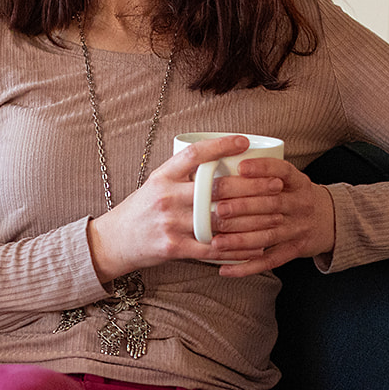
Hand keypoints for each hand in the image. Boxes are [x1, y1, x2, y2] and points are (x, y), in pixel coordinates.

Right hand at [85, 135, 286, 281]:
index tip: (245, 142)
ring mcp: (170, 223)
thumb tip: (221, 162)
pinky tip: (256, 245)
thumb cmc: (140, 211)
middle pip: (215, 187)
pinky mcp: (173, 247)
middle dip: (251, 186)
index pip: (193, 154)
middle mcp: (166, 197)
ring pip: (219, 218)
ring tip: (275, 213)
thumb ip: (182, 175)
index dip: (220, 146)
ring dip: (252, 217)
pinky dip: (238, 248)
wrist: (113, 241)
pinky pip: (213, 247)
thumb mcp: (156, 184)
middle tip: (275, 183)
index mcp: (162, 176)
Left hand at [206, 156, 335, 277]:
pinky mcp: (293, 250)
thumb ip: (265, 173)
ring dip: (240, 240)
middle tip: (218, 209)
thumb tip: (219, 160)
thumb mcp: (290, 180)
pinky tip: (226, 268)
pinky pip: (269, 260)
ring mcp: (297, 229)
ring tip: (216, 242)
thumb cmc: (296, 196)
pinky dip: (247, 266)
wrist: (331, 221)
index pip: (283, 171)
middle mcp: (300, 204)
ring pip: (267, 235)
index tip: (241, 167)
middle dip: (243, 207)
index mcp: (298, 183)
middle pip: (271, 205)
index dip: (263, 168)